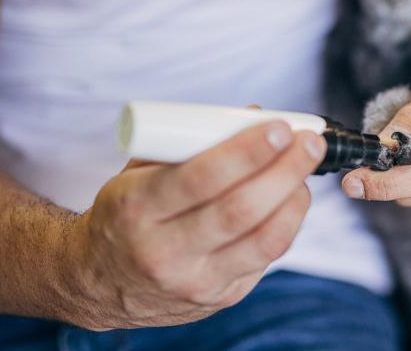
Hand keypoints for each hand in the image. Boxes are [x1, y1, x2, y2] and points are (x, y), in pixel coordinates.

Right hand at [67, 121, 325, 329]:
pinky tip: (294, 196)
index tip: (279, 127)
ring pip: (263, 239)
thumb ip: (190, 142)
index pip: (201, 178)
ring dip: (295, 197)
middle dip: (285, 170)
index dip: (248, 151)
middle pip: (240, 210)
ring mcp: (194, 281)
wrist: (100, 282)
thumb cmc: (127, 211)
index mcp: (136, 207)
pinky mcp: (219, 298)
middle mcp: (163, 251)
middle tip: (310, 142)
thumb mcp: (138, 172)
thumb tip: (255, 114)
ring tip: (307, 166)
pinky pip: (266, 258)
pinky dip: (287, 222)